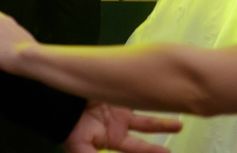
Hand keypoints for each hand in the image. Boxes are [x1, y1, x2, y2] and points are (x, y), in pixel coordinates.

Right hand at [63, 103, 181, 152]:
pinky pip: (138, 93)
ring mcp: (120, 108)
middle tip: (177, 134)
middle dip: (161, 134)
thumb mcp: (79, 148)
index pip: (137, 148)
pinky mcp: (119, 91)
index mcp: (112, 139)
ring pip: (145, 112)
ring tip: (180, 120)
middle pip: (146, 131)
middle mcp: (119, 125)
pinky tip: (163, 93)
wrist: (57, 98)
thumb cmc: (65, 125)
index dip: (150, 151)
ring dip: (162, 117)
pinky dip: (150, 94)